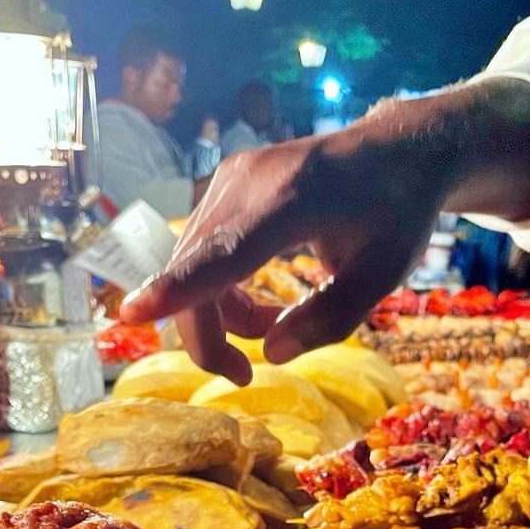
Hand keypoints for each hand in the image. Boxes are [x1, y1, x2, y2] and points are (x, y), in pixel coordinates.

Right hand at [121, 80, 529, 381]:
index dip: (178, 288)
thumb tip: (272, 354)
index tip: (132, 314)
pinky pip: (206, 252)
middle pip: (196, 269)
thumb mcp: (382, 275)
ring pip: (194, 264)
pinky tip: (264, 311)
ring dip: (220, 315)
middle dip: (206, 334)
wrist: (397, 150)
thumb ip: (329, 318)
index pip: (222, 252)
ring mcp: (231, 181)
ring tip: (275, 332)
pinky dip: (224, 292)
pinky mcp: (228, 190)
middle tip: (243, 378)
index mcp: (291, 200)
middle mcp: (247, 183)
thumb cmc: (397, 212)